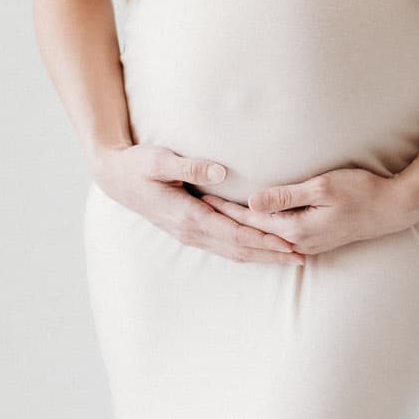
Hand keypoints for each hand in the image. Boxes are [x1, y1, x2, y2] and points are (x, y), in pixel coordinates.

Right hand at [90, 141, 305, 264]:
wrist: (115, 179)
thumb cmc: (138, 165)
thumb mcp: (160, 159)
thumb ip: (191, 165)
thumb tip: (222, 172)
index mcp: (188, 216)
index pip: (234, 234)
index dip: (263, 241)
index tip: (289, 245)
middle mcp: (190, 231)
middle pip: (238, 249)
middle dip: (271, 255)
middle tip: (303, 258)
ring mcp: (189, 234)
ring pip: (232, 252)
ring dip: (262, 256)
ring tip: (290, 258)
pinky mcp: (189, 230)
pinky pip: (223, 247)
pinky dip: (246, 251)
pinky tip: (261, 250)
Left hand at [202, 165, 418, 257]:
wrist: (394, 209)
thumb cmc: (361, 192)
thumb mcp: (322, 187)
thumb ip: (285, 196)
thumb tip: (252, 202)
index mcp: (295, 229)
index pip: (249, 219)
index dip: (223, 207)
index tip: (200, 195)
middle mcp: (298, 241)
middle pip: (252, 232)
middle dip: (224, 220)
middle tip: (197, 206)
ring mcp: (308, 244)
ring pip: (264, 237)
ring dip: (240, 228)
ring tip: (216, 219)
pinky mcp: (315, 240)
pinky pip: (278, 238)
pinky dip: (260, 232)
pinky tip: (251, 226)